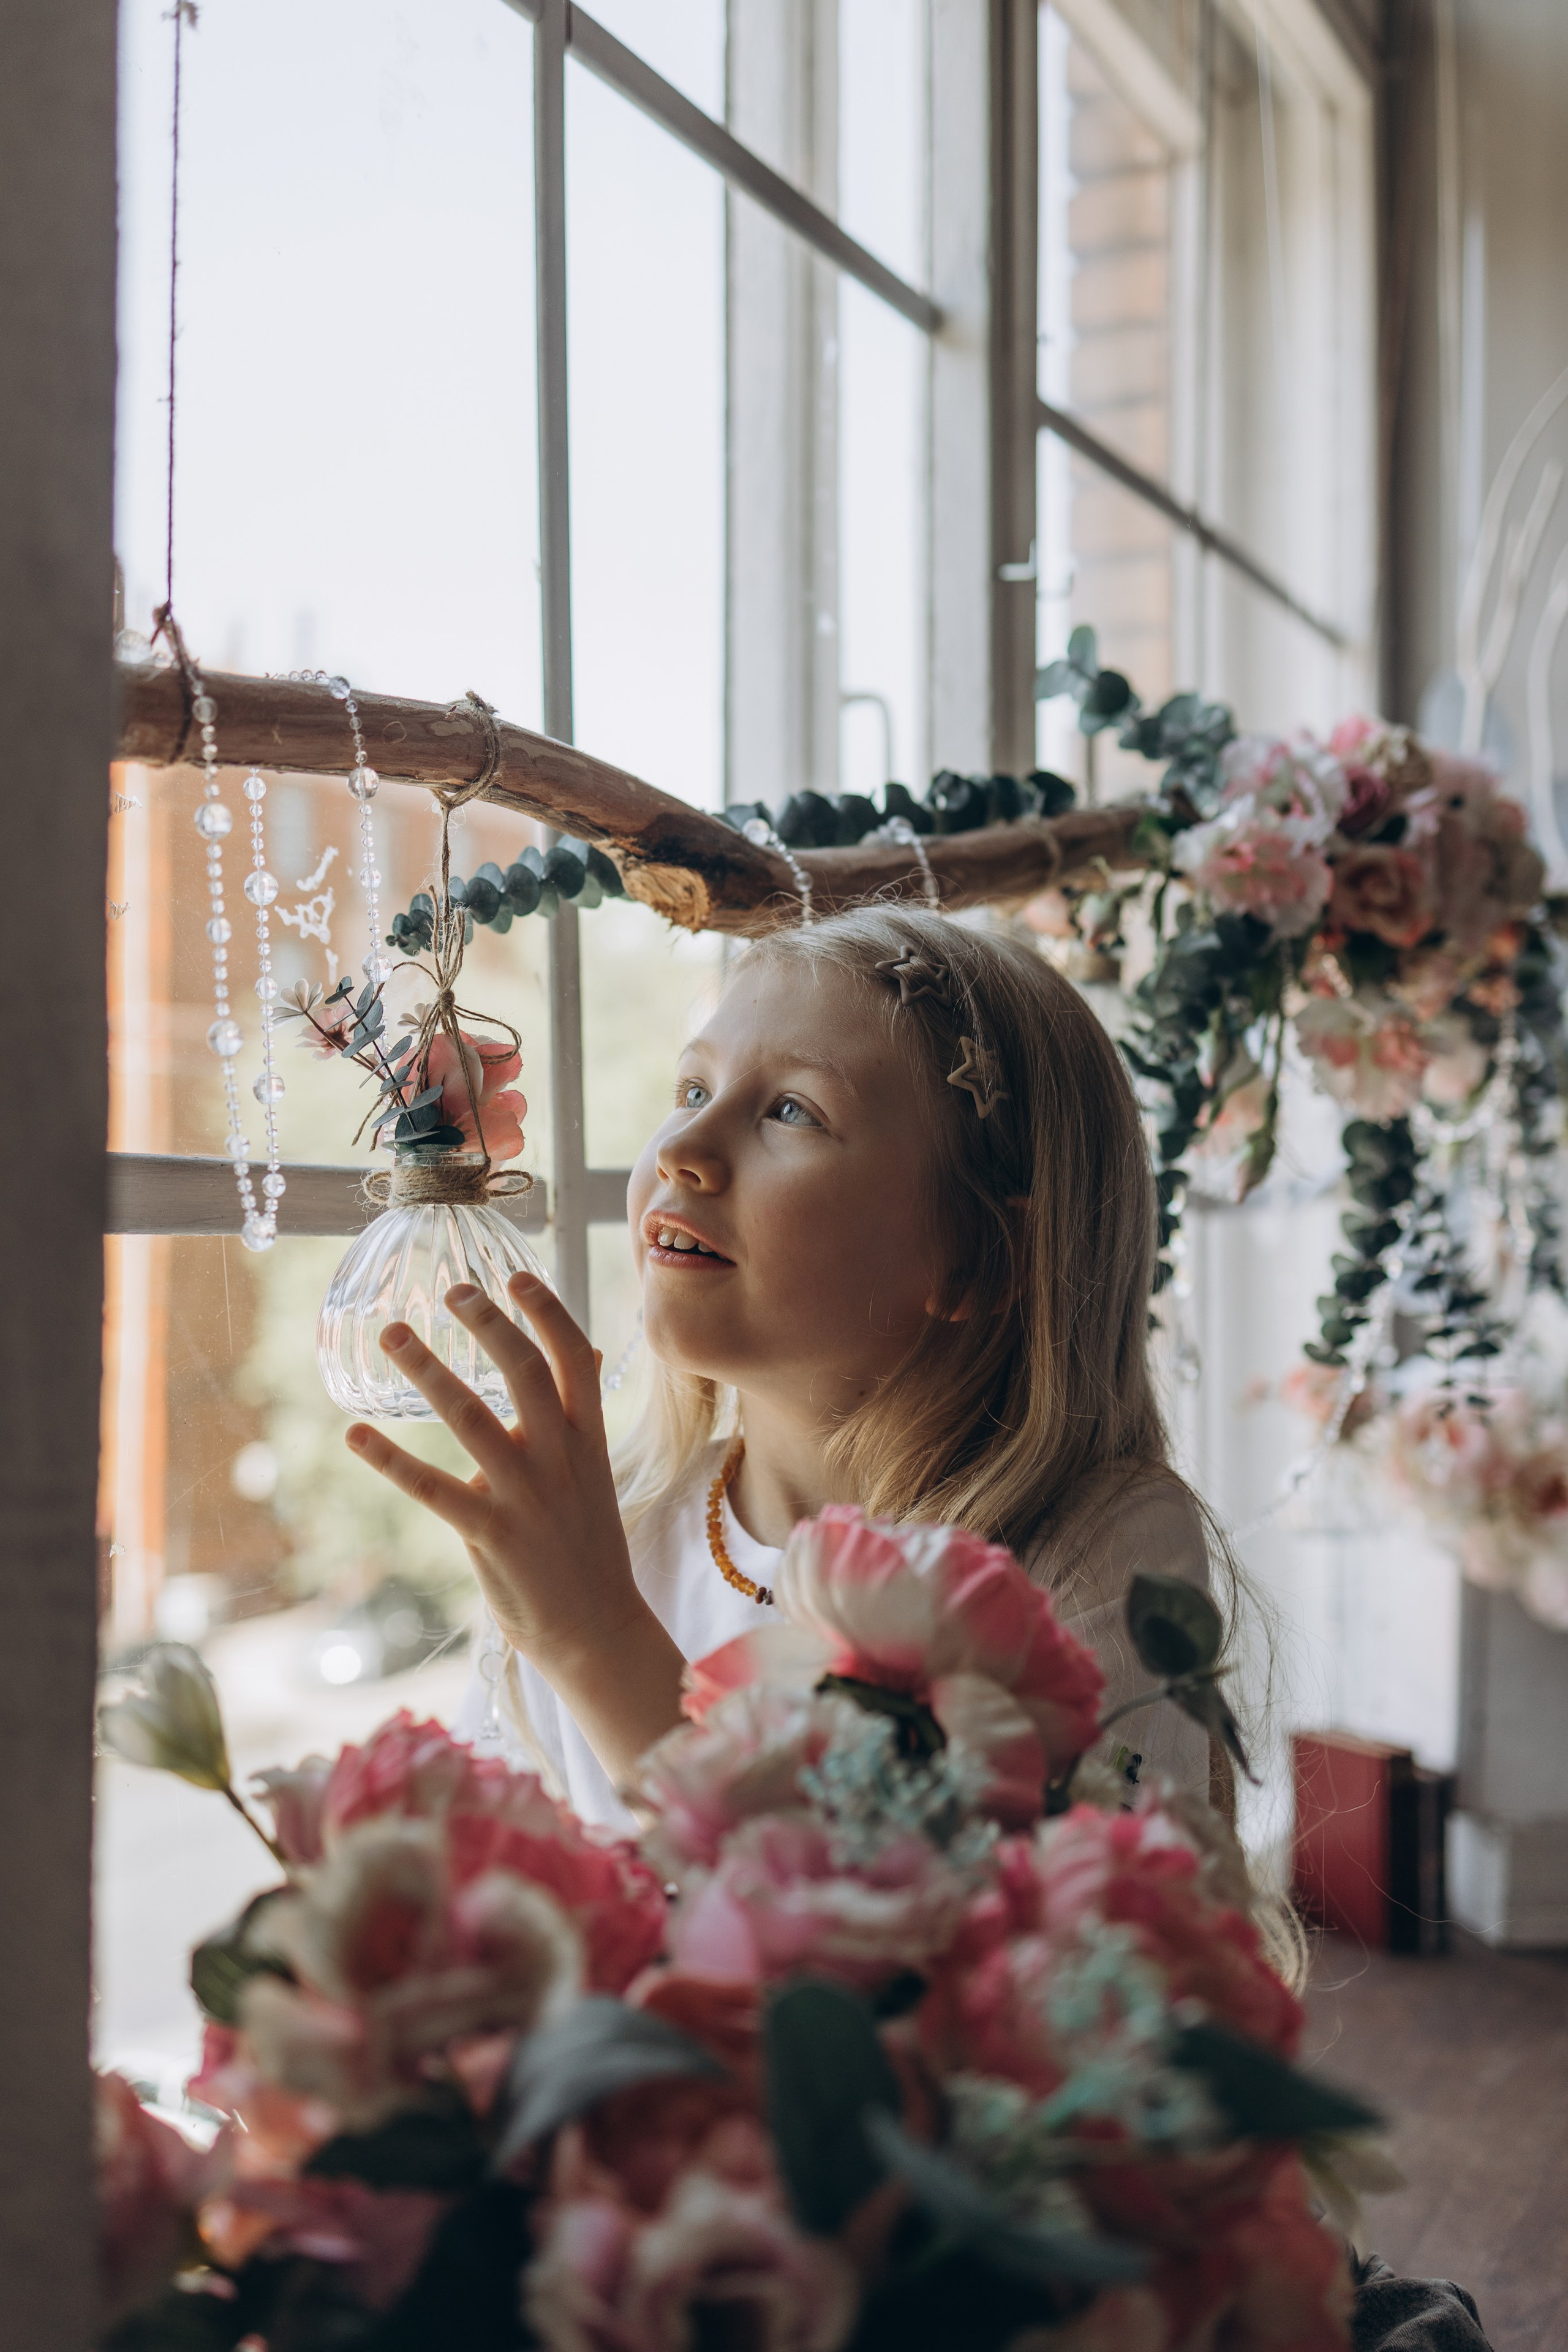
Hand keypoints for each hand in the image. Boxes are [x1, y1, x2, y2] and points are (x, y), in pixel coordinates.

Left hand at [345, 1272, 685, 1779]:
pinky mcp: (490, 1535)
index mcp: (588, 1439)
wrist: (597, 1629)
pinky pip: (431, 1488)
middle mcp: (560, 1459)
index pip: (571, 1358)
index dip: (545, 1311)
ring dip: (427, 1370)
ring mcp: (526, 1496)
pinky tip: (355, 1433)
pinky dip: (389, 1458)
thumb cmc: (587, 1546)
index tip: (514, 1274)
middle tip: (452, 1290)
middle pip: (526, 1372)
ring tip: (393, 1333)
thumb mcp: (596, 1471)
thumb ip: (582, 1412)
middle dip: (488, 1324)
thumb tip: (584, 1351)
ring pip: (471, 1418)